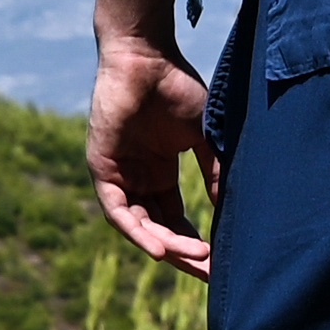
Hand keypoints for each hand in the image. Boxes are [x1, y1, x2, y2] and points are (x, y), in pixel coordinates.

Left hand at [92, 33, 217, 274]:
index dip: (196, 243)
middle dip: (184, 254)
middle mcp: (136, 179)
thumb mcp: (202, 136)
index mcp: (158, 173)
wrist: (146, 55)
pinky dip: (137, 232)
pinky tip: (159, 249)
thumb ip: (213, 170)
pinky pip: (117, 211)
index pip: (175, 220)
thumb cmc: (175, 86)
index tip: (221, 264)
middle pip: (158, 230)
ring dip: (166, 245)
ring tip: (196, 259)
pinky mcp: (102, 168)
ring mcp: (117, 175)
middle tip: (212, 273)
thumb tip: (228, 209)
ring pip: (139, 226)